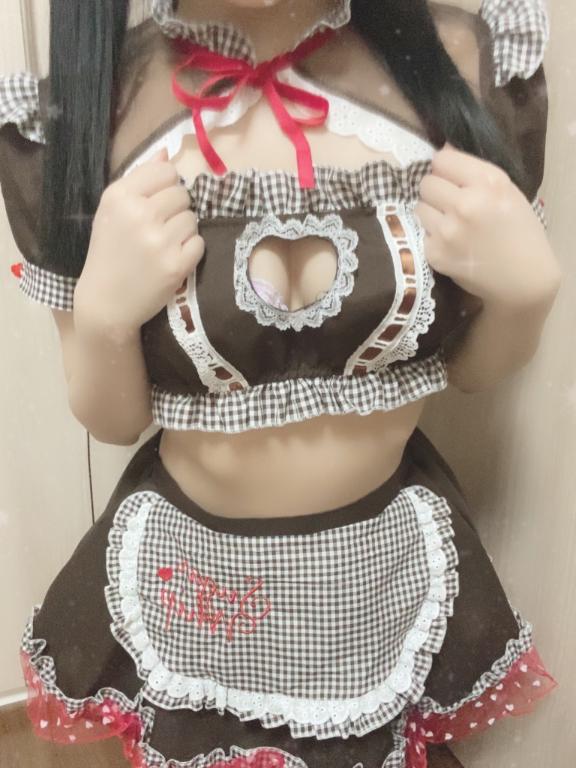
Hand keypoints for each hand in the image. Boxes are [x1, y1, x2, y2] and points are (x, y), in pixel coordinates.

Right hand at [74, 147, 204, 337]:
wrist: (106, 302)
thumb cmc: (109, 252)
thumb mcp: (112, 210)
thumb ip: (140, 178)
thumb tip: (167, 152)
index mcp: (120, 196)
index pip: (166, 172)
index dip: (166, 187)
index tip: (155, 203)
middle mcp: (140, 214)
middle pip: (182, 194)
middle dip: (175, 209)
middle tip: (158, 228)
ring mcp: (160, 240)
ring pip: (192, 218)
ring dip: (183, 230)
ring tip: (163, 244)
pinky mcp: (177, 264)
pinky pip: (199, 243)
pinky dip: (189, 251)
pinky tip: (171, 258)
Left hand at [414, 143, 560, 311]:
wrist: (522, 278)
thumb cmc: (518, 231)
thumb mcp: (507, 191)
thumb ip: (474, 171)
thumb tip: (441, 151)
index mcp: (488, 183)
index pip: (441, 160)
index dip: (445, 169)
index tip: (452, 179)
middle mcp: (465, 204)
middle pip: (426, 182)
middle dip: (436, 191)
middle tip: (451, 203)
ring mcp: (447, 230)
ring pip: (419, 206)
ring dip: (431, 212)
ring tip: (451, 223)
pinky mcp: (435, 253)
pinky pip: (420, 231)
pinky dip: (432, 236)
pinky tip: (451, 243)